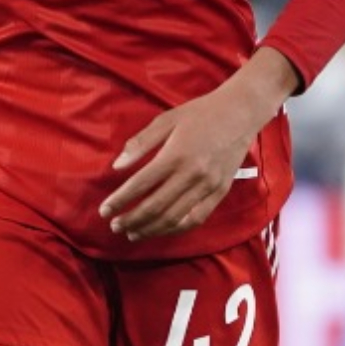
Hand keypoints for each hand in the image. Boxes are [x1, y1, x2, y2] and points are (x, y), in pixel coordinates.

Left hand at [98, 57, 290, 241]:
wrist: (241, 112)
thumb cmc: (200, 113)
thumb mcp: (166, 120)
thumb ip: (140, 143)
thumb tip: (116, 166)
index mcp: (176, 154)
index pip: (141, 184)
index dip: (120, 200)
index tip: (104, 210)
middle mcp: (192, 174)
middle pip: (156, 206)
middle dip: (132, 220)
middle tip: (115, 226)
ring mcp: (208, 186)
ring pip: (174, 218)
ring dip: (150, 229)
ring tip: (132, 233)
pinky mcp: (220, 192)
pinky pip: (196, 218)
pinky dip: (175, 228)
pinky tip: (160, 230)